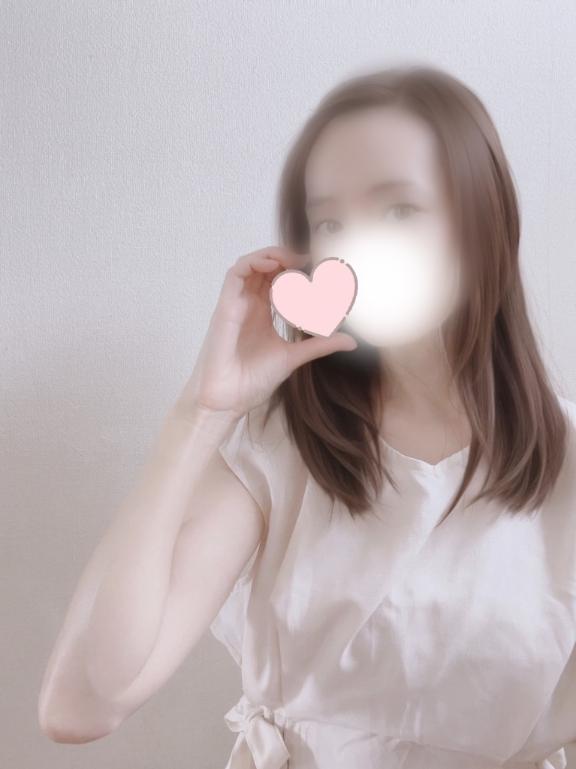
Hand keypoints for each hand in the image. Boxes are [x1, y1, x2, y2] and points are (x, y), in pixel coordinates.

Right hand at [172, 246, 357, 419]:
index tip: (318, 268)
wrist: (227, 400)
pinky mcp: (225, 307)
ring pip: (249, 265)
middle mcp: (248, 305)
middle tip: (309, 261)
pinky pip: (235, 274)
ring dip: (270, 255)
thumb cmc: (252, 381)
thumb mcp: (294, 357)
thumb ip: (319, 345)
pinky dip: (253, 262)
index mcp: (261, 314)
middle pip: (263, 268)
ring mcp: (236, 305)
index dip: (294, 268)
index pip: (276, 279)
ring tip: (293, 259)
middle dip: (285, 258)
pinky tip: (272, 264)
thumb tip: (351, 341)